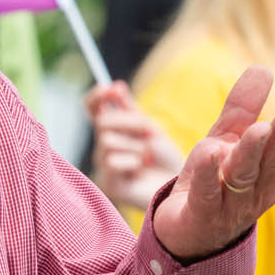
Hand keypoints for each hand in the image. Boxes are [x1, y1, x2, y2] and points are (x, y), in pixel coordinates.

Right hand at [86, 81, 181, 212]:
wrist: (181, 188)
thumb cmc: (165, 158)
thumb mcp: (149, 128)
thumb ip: (130, 109)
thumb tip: (115, 85)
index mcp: (113, 131)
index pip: (93, 108)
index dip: (96, 97)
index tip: (109, 89)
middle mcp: (103, 147)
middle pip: (102, 122)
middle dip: (129, 123)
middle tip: (148, 132)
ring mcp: (104, 166)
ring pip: (107, 141)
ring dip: (135, 145)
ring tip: (147, 158)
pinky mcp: (109, 184)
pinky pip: (113, 161)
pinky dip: (133, 163)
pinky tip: (140, 172)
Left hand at [150, 66, 274, 260]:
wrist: (183, 235)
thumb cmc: (212, 183)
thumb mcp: (224, 141)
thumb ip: (242, 108)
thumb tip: (264, 67)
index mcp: (267, 174)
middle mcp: (255, 192)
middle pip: (270, 162)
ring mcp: (229, 207)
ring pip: (244, 177)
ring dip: (251, 152)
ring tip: (258, 128)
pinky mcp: (201, 216)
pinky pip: (207, 194)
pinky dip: (209, 173)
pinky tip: (209, 151)